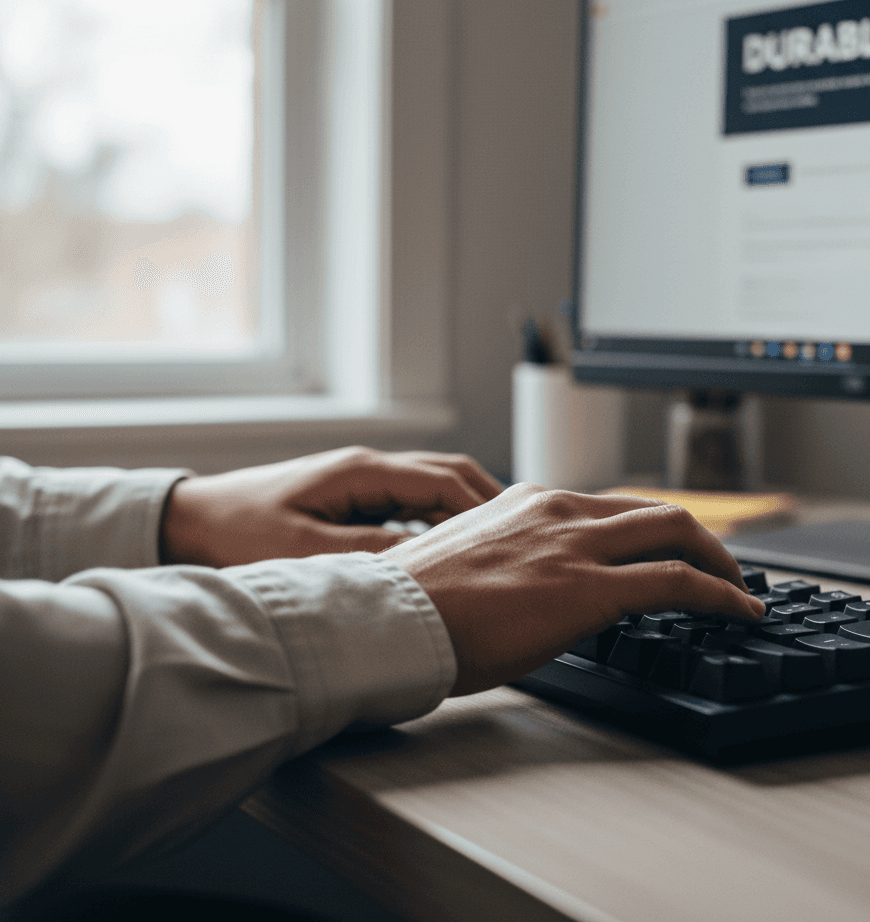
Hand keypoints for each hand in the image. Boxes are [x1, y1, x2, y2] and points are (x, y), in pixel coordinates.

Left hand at [161, 447, 503, 566]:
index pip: (443, 480)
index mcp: (361, 471)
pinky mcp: (351, 498)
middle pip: (448, 474)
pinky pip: (411, 502)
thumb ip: (370, 553)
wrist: (189, 523)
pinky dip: (439, 519)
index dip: (483, 508)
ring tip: (497, 544)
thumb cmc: (235, 533)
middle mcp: (367, 468)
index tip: (512, 537)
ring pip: (432, 487)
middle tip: (520, 536)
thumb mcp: (304, 550)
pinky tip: (449, 548)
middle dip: (487, 502)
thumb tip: (430, 560)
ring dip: (466, 510)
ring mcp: (360, 480)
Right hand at [383, 483, 764, 694]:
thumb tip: (535, 588)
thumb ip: (514, 560)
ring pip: (676, 532)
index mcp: (528, 502)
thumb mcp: (471, 561)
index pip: (610, 508)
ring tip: (738, 588)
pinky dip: (720, 592)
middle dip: (700, 538)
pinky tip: (739, 610)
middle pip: (654, 512)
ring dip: (718, 560)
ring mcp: (576, 544)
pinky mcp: (588, 586)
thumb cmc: (415, 604)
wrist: (391, 619)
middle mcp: (558, 510)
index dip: (651, 531)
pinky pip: (677, 580)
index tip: (667, 551)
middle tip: (721, 566)